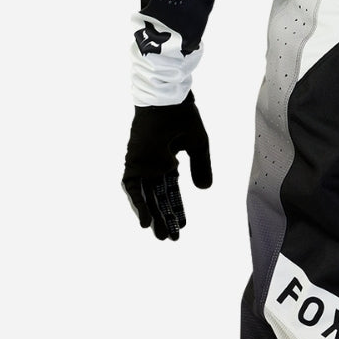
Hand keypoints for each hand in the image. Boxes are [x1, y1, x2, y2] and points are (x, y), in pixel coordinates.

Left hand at [122, 90, 212, 239]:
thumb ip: (201, 166)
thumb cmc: (182, 116)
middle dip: (165, 217)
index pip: (172, 190)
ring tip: (160, 234)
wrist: (166, 99)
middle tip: (170, 238)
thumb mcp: (198, 145)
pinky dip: (138, 203)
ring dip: (152, 215)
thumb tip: (204, 190)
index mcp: (169, 160)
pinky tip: (145, 220)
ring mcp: (143, 164)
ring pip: (147, 196)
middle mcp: (154, 165)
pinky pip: (133, 187)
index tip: (182, 226)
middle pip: (159, 197)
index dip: (176, 208)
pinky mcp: (134, 162)